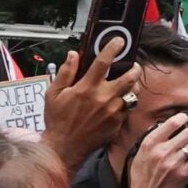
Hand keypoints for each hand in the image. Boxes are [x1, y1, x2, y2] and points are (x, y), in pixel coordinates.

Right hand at [36, 50, 124, 173]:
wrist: (65, 147)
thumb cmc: (57, 120)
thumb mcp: (53, 94)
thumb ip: (65, 73)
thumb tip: (73, 55)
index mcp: (86, 88)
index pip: (103, 62)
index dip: (113, 48)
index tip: (120, 41)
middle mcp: (104, 98)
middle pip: (130, 77)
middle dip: (135, 68)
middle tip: (133, 65)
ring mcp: (113, 111)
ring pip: (132, 93)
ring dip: (132, 86)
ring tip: (127, 84)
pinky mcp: (118, 123)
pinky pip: (128, 109)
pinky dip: (125, 103)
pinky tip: (118, 103)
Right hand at [126, 113, 187, 187]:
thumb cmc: (143, 176)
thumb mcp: (140, 154)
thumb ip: (152, 139)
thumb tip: (165, 125)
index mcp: (150, 144)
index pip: (172, 122)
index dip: (182, 118)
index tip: (185, 118)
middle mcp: (162, 151)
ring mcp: (174, 162)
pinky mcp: (184, 172)